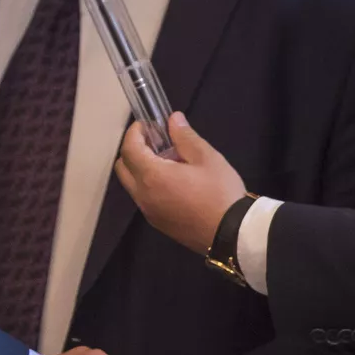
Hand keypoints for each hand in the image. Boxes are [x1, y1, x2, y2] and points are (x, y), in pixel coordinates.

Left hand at [114, 112, 246, 253]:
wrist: (231, 234)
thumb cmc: (220, 192)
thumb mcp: (207, 158)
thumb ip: (185, 137)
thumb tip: (173, 120)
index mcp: (152, 176)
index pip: (129, 149)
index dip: (134, 132)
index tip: (148, 124)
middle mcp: (143, 196)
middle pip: (123, 168)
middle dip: (133, 150)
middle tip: (155, 141)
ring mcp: (148, 212)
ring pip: (132, 185)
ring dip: (140, 169)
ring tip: (168, 161)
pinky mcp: (158, 223)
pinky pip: (144, 199)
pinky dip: (148, 185)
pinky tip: (173, 181)